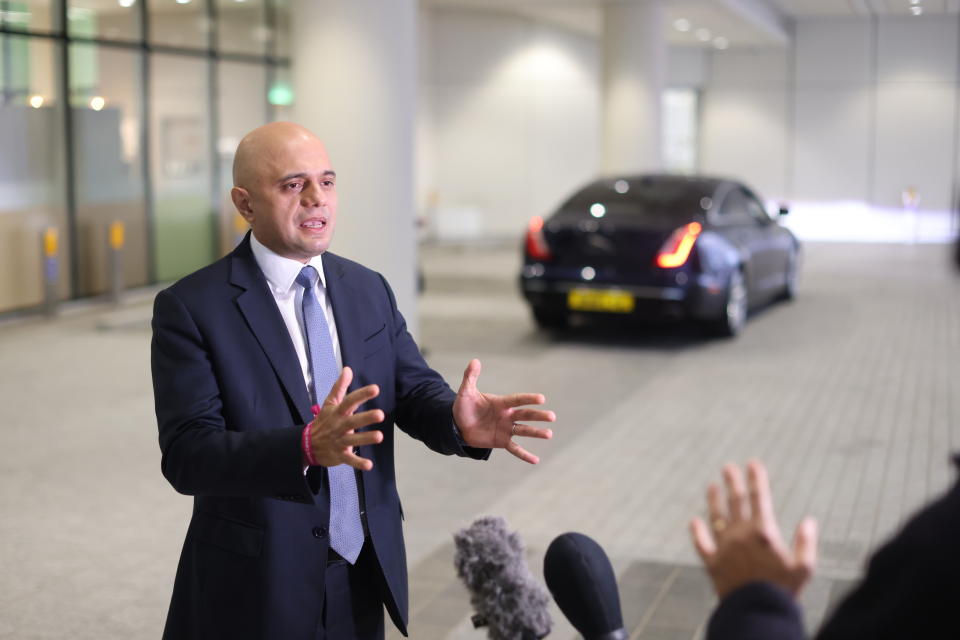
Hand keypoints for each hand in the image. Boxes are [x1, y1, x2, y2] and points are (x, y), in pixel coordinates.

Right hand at [308, 366, 384, 470]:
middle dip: (366, 418)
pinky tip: (369, 465)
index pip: (350, 401)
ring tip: (380, 436)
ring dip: (366, 439)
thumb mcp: (329, 403)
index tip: (375, 389)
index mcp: (338, 412)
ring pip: (353, 440)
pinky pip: (349, 460)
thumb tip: (348, 369)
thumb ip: (340, 387)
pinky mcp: (339, 455)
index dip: (362, 394)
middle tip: (380, 414)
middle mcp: (339, 426)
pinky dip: (358, 463)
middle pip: (353, 421)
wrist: (306, 445)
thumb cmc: (323, 422)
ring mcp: (339, 441)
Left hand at [452, 359, 554, 463]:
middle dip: (538, 416)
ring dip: (536, 433)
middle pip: (525, 415)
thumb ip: (470, 377)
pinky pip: (515, 448)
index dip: (528, 399)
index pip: (517, 400)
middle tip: (552, 416)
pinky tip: (535, 460)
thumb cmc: (464, 407)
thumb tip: (474, 360)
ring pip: (524, 430)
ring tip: (549, 434)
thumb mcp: (466, 392)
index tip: (541, 399)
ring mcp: (506, 429)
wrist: (458, 426)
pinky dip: (524, 454)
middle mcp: (507, 415)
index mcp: (501, 403)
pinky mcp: (502, 441)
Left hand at [690, 460, 816, 599]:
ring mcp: (724, 548)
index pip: (759, 498)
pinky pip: (702, 544)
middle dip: (733, 483)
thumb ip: (806, 542)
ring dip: (714, 501)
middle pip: (736, 502)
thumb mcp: (804, 568)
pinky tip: (694, 521)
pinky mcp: (712, 563)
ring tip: (712, 486)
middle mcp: (740, 535)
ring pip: (717, 518)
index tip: (752, 463)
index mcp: (763, 533)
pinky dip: (698, 532)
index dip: (756, 479)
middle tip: (728, 467)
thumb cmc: (783, 592)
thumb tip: (810, 521)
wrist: (757, 613)